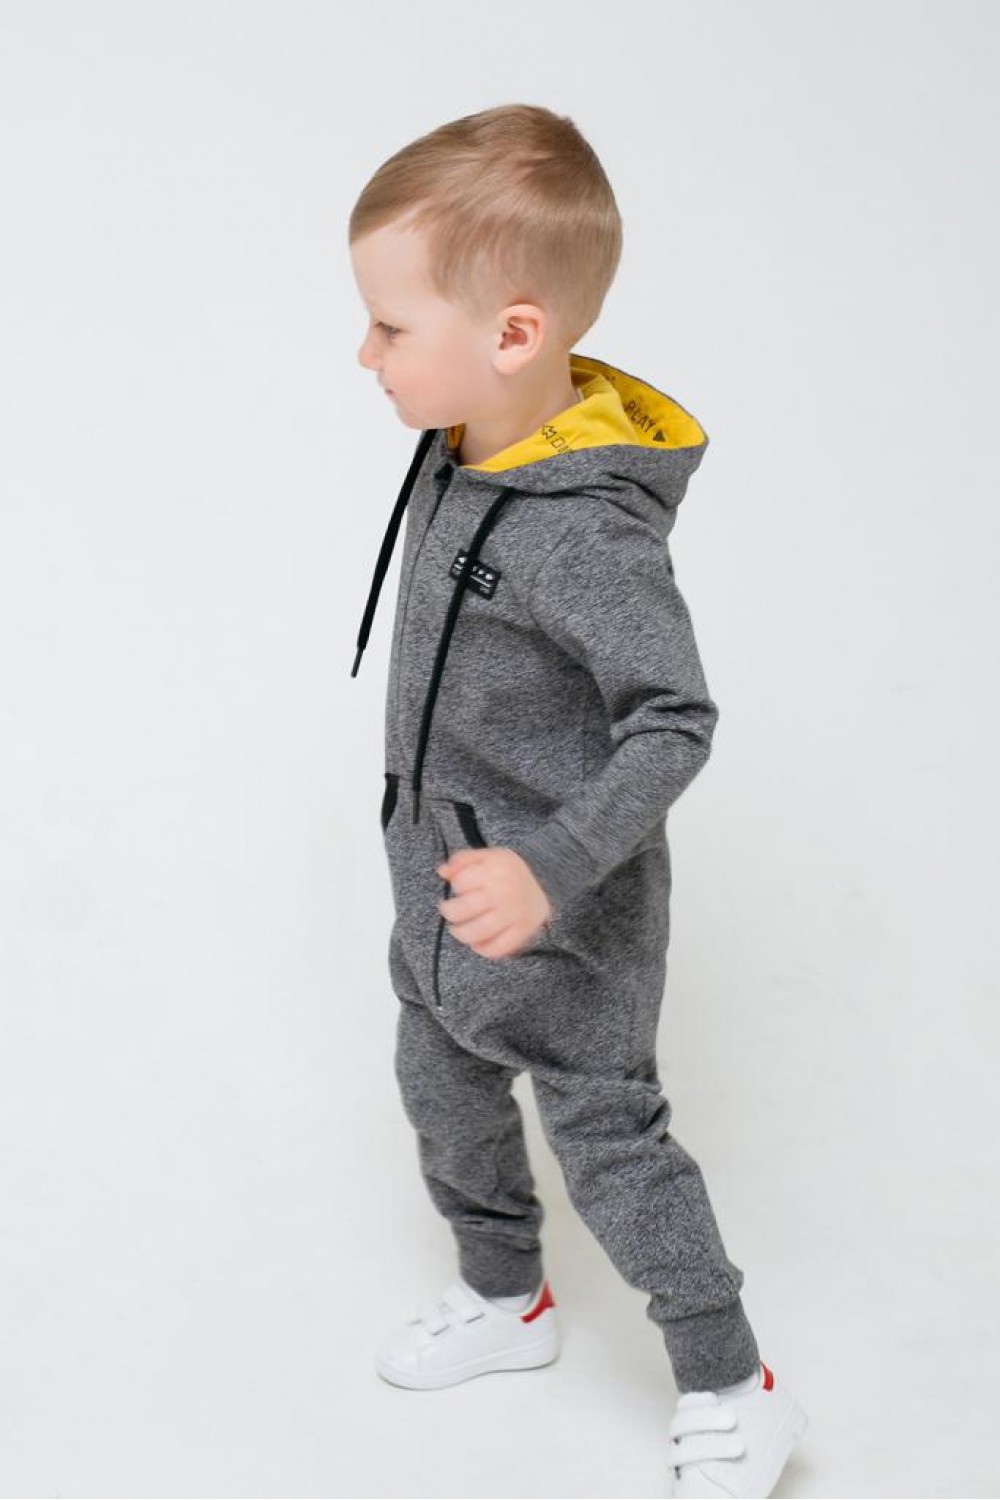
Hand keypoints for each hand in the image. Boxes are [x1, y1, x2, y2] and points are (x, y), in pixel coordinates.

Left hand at [436, 847, 553, 959]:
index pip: (461, 882)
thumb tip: (442, 872)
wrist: (549, 882)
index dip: (455, 886)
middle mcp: (506, 891)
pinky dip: (483, 949)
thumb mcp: (489, 856)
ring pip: (478, 931)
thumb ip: (464, 859)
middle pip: (464, 908)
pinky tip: (477, 943)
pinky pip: (498, 948)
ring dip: (461, 934)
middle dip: (450, 912)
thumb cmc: (509, 871)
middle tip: (449, 911)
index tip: (459, 888)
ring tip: (458, 930)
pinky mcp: (523, 931)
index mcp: (497, 868)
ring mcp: (515, 913)